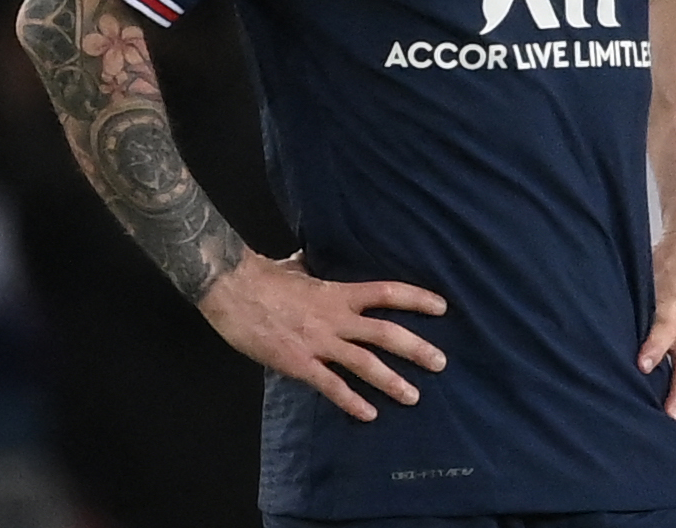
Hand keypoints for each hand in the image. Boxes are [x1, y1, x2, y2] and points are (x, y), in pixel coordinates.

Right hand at [196, 251, 447, 421]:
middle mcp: (336, 318)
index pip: (388, 292)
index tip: (443, 307)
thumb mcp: (298, 267)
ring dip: (392, 381)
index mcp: (339, 292)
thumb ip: (313, 269)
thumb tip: (312, 260)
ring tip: (414, 396)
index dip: (417, 299)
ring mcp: (319, 342)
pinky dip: (351, 401)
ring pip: (365, 363)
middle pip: (386, 333)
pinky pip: (331, 385)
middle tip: (441, 362)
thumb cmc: (263, 276)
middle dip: (416, 348)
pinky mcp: (298, 363)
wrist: (232, 290)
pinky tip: (369, 415)